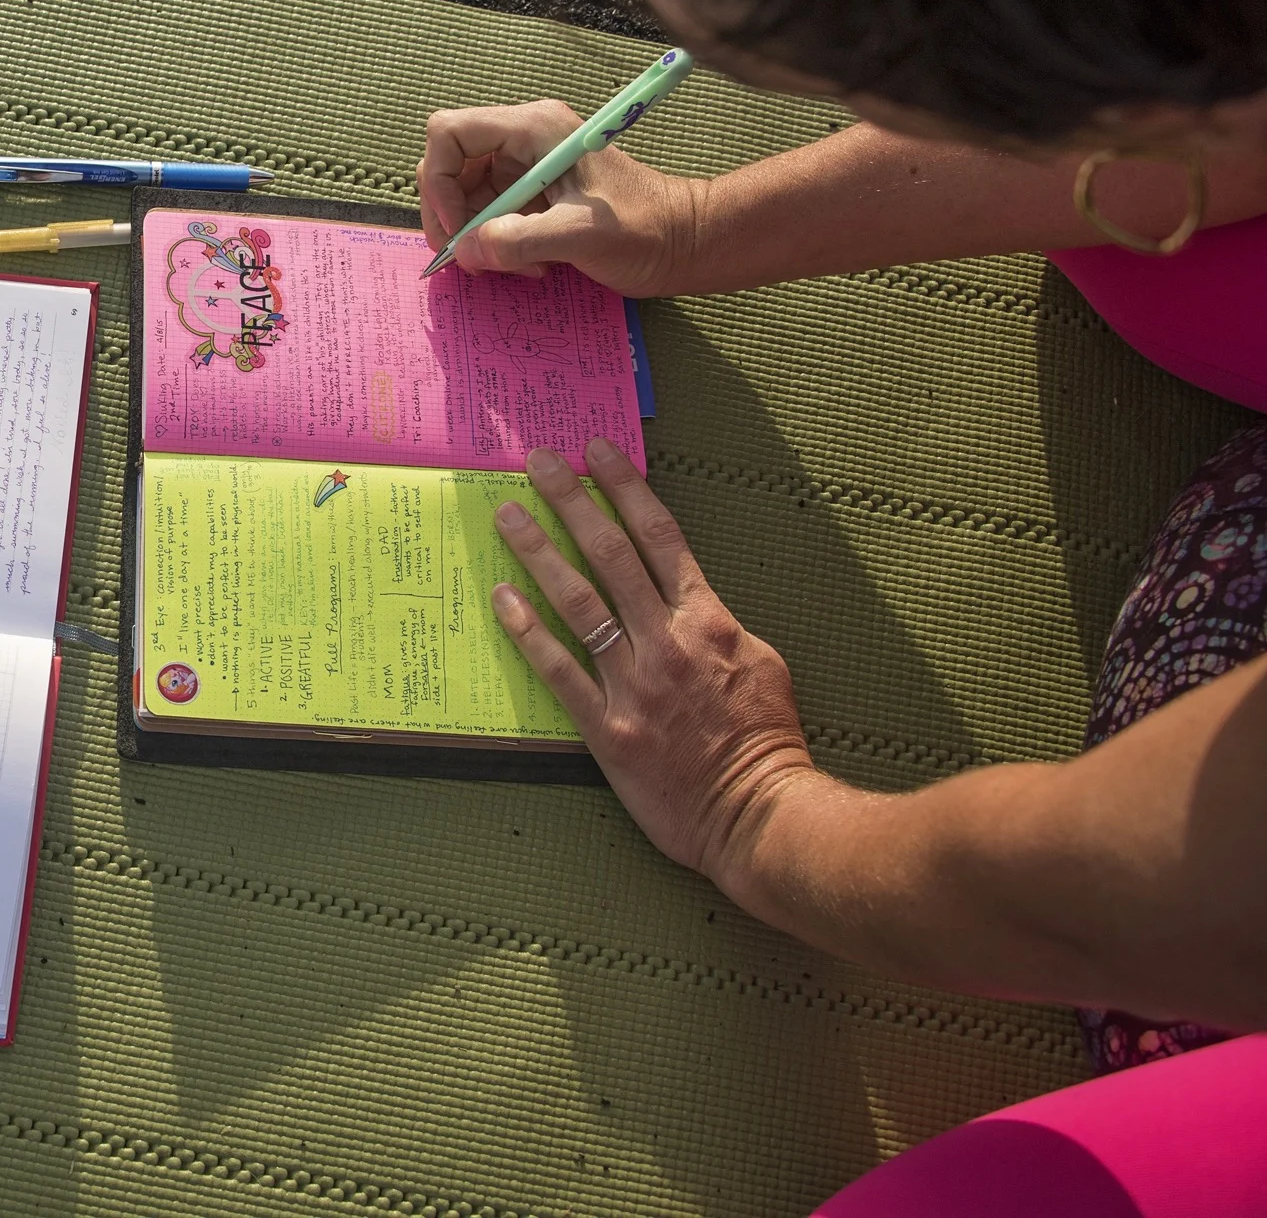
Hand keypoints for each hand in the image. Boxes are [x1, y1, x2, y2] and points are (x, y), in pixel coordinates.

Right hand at [419, 100, 709, 296]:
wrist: (685, 243)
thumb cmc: (645, 230)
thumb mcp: (580, 235)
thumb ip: (516, 240)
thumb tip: (463, 252)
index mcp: (534, 128)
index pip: (450, 134)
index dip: (438, 181)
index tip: (456, 228)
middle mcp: (523, 139)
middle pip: (449, 167)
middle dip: (454, 216)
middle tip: (474, 257)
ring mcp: (525, 167)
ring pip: (465, 197)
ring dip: (480, 238)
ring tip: (519, 264)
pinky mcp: (531, 195)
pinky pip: (489, 217)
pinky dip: (498, 246)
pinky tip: (532, 264)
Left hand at [489, 438, 820, 887]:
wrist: (760, 816)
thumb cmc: (767, 744)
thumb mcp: (761, 665)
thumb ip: (719, 627)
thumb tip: (689, 600)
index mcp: (708, 620)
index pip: (661, 536)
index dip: (626, 489)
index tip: (597, 452)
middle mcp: (667, 641)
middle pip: (612, 554)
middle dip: (572, 501)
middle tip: (537, 462)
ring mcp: (633, 683)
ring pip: (579, 602)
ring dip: (540, 552)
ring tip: (507, 515)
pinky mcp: (606, 727)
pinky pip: (559, 670)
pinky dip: (528, 631)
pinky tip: (501, 598)